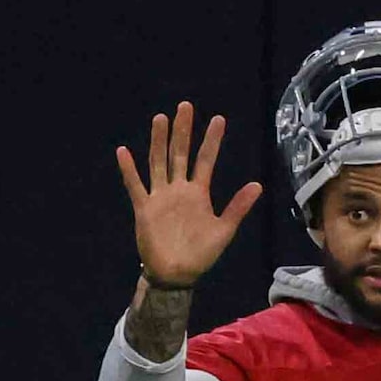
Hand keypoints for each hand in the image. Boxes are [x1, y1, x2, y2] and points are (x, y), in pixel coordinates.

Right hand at [116, 101, 263, 286]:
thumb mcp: (224, 230)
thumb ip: (238, 207)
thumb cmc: (201, 254)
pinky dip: (129, 170)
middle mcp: (179, 189)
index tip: (219, 119)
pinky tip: (123, 152)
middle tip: (185, 106)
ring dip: (158, 141)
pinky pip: (136, 186)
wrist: (177, 274)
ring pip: (158, 162)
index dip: (212, 140)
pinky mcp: (145, 208)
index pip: (206, 160)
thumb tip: (257, 185)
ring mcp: (161, 197)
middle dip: (183, 131)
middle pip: (180, 154)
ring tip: (160, 118)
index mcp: (199, 193)